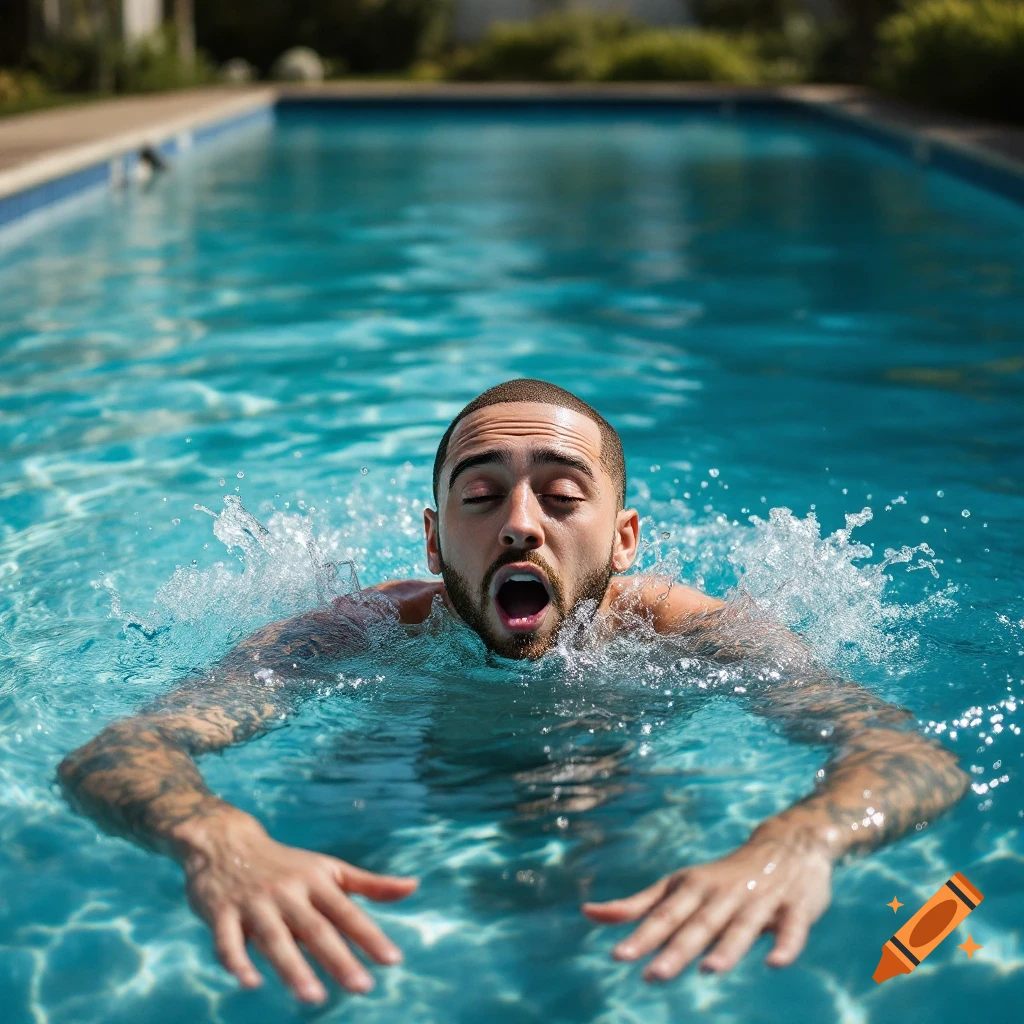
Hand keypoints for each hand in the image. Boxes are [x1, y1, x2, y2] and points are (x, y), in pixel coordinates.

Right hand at [177, 810, 417, 1002]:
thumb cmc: (287, 864)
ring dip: (293, 968)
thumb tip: (414, 887)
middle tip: (362, 986)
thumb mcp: (329, 869)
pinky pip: (227, 941)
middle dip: (339, 958)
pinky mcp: (220, 914)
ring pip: (275, 938)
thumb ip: (369, 884)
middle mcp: (288, 891)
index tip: (392, 960)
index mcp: (315, 881)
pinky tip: (250, 982)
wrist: (227, 843)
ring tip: (314, 997)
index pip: (347, 912)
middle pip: (316, 929)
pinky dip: (237, 961)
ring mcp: (254, 903)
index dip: (370, 936)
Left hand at [581, 829, 832, 979]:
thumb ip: (639, 905)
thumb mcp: (679, 885)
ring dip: (726, 949)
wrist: (788, 844)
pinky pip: (791, 930)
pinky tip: (775, 963)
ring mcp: (760, 901)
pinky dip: (784, 945)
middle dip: (676, 949)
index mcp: (694, 888)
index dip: (642, 935)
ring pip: (741, 927)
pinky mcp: (795, 909)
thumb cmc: (722, 876)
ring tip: (709, 970)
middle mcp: (723, 894)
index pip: (664, 915)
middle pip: (698, 925)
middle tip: (653, 975)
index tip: (619, 956)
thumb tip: (588, 913)